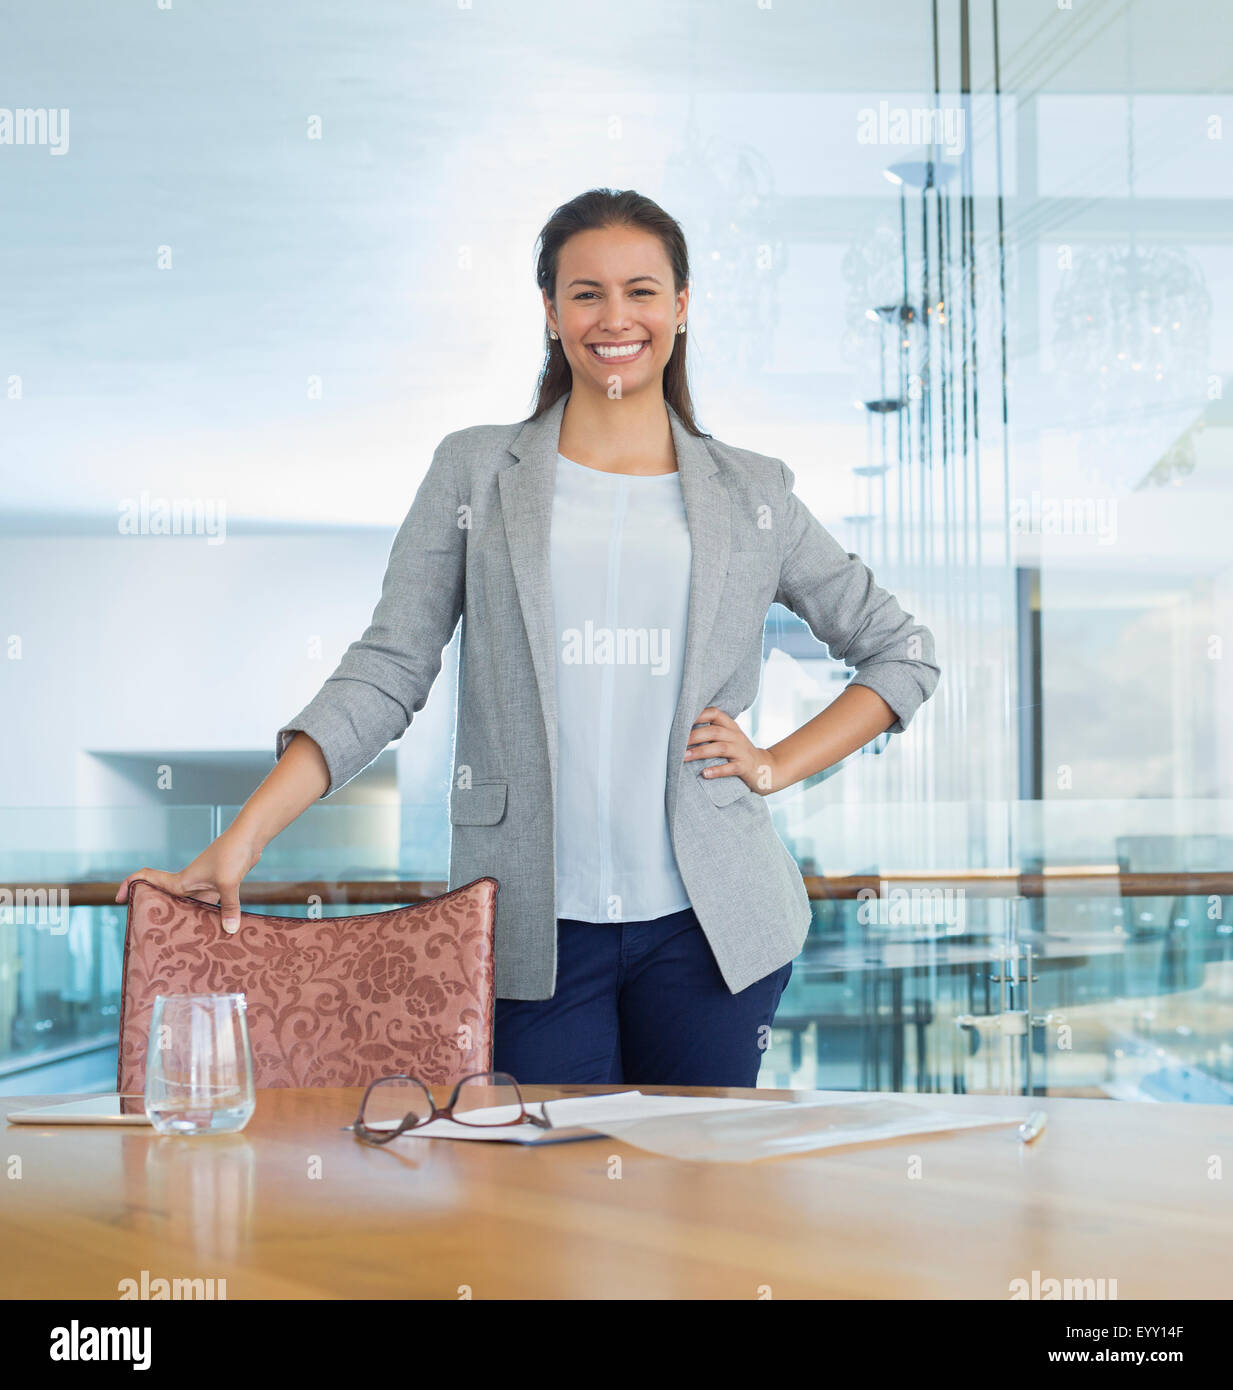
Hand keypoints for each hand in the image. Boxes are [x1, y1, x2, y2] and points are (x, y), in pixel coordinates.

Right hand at [114, 829, 262, 934]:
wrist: (250, 837)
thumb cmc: (232, 854)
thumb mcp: (228, 882)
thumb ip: (229, 908)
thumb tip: (230, 931)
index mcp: (181, 880)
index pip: (148, 878)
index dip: (130, 885)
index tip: (119, 899)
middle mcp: (189, 883)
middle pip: (166, 899)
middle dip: (157, 915)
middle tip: (153, 938)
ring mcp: (204, 885)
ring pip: (190, 907)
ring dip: (188, 921)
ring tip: (185, 945)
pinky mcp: (220, 886)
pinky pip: (210, 907)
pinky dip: (212, 918)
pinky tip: (220, 932)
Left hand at [683, 706, 780, 795]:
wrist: (766, 768)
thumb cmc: (740, 752)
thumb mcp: (729, 738)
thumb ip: (712, 732)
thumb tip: (683, 730)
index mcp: (731, 727)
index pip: (715, 713)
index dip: (698, 714)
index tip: (681, 719)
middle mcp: (736, 736)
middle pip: (714, 731)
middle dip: (694, 736)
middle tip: (676, 742)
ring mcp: (741, 751)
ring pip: (720, 748)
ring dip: (700, 752)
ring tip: (684, 757)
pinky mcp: (745, 767)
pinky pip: (731, 768)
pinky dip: (717, 770)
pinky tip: (705, 773)